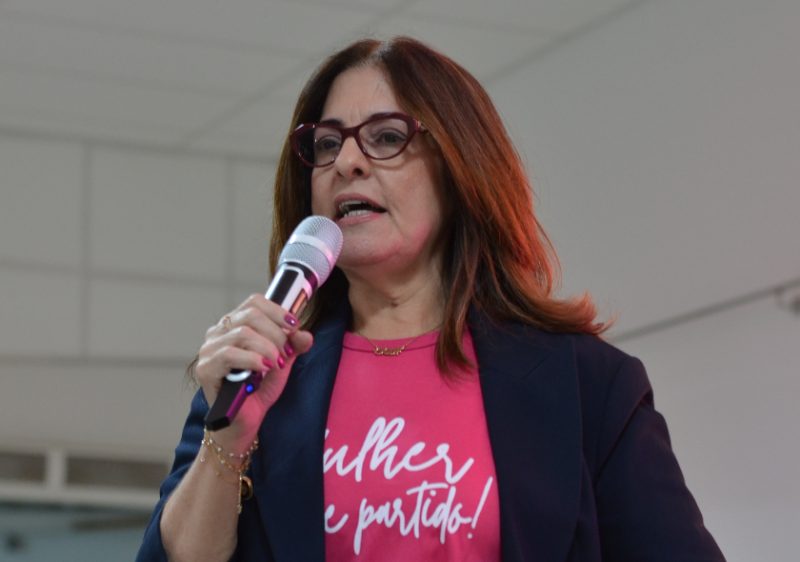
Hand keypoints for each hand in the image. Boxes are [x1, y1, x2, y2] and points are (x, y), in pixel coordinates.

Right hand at [193, 294, 312, 446]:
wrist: (244, 421)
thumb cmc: (258, 390)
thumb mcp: (282, 363)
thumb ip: (293, 346)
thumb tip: (305, 334)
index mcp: (235, 325)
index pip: (254, 302)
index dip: (277, 311)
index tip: (294, 327)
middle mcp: (219, 332)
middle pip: (251, 315)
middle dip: (276, 334)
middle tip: (284, 354)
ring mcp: (209, 350)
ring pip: (243, 333)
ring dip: (267, 349)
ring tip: (275, 365)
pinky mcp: (205, 369)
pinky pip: (229, 354)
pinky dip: (252, 360)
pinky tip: (263, 370)